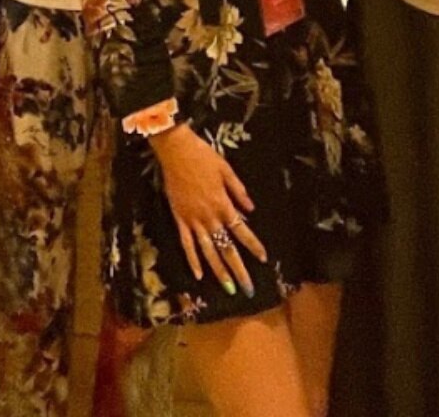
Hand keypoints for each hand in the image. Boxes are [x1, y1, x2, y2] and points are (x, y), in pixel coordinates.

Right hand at [149, 124, 264, 294]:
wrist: (175, 150)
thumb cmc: (202, 156)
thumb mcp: (226, 169)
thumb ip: (238, 191)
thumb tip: (250, 210)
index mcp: (222, 204)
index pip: (242, 231)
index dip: (253, 246)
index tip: (263, 259)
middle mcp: (209, 217)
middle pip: (226, 248)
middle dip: (238, 269)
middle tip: (248, 288)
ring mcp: (193, 220)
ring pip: (207, 251)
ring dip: (218, 271)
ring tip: (228, 288)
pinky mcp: (179, 218)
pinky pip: (186, 243)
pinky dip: (192, 260)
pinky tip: (198, 275)